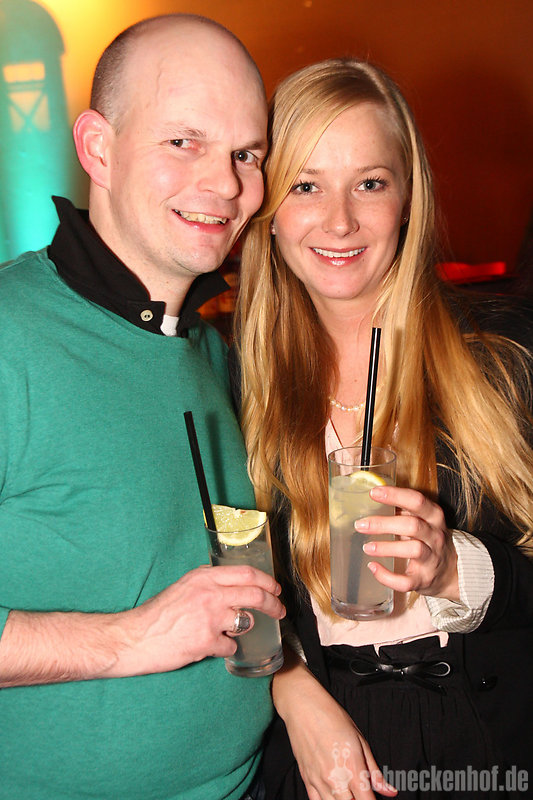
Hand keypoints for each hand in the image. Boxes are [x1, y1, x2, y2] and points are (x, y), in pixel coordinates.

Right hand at [110, 564, 284, 675]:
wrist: (134, 637)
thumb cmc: (157, 615)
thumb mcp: (183, 587)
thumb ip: (207, 585)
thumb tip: (232, 587)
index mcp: (204, 577)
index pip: (247, 573)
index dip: (268, 582)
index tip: (276, 590)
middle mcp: (209, 593)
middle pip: (255, 594)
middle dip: (273, 604)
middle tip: (279, 611)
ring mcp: (209, 618)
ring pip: (245, 622)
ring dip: (244, 628)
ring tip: (232, 631)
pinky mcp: (206, 641)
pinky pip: (230, 646)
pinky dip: (225, 648)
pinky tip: (211, 646)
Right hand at [273, 649, 396, 799]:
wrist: (304, 707)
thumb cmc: (331, 717)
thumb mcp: (360, 740)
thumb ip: (374, 770)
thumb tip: (389, 790)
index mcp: (353, 768)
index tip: (375, 799)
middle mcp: (336, 779)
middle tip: (362, 794)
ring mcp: (319, 781)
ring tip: (349, 792)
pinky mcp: (306, 780)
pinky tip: (334, 795)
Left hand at [356, 485, 458, 599]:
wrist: (451, 571)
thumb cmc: (428, 539)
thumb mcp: (422, 520)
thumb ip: (403, 509)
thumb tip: (373, 495)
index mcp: (433, 517)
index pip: (417, 501)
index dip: (395, 495)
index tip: (373, 493)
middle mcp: (435, 536)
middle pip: (412, 526)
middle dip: (384, 524)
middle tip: (360, 524)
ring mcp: (431, 559)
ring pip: (413, 550)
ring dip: (386, 548)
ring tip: (367, 547)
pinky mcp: (423, 579)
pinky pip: (405, 581)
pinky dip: (387, 576)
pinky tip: (373, 567)